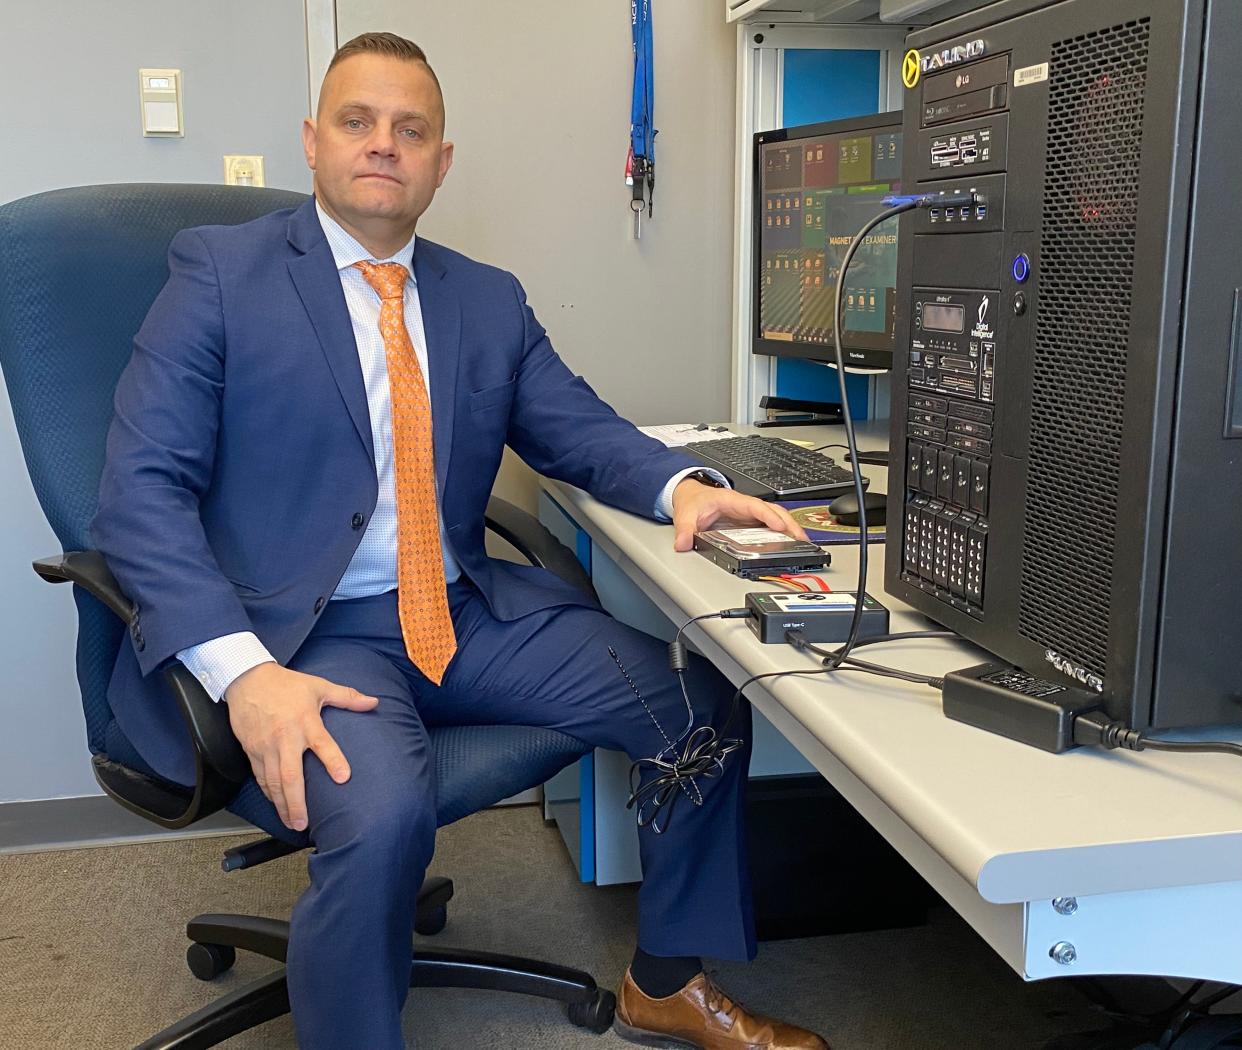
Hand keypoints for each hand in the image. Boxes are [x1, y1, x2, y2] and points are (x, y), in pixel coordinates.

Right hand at [224, 662, 378, 830]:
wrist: (247, 679)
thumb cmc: (285, 684)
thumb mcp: (319, 686)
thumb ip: (347, 696)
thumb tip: (373, 701)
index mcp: (305, 721)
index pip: (322, 743)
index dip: (333, 760)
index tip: (344, 778)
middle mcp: (284, 737)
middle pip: (290, 776)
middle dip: (296, 802)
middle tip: (304, 822)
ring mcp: (266, 747)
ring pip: (272, 782)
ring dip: (282, 804)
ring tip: (291, 822)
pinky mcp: (252, 751)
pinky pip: (260, 777)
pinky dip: (268, 793)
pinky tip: (276, 804)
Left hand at [670, 479, 809, 551]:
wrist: (691, 496)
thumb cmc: (694, 501)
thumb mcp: (686, 514)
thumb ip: (685, 530)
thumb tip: (683, 543)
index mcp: (733, 501)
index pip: (756, 507)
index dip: (770, 517)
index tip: (780, 527)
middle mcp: (745, 506)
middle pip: (774, 511)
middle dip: (789, 523)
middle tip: (801, 539)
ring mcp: (750, 514)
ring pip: (776, 517)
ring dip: (790, 528)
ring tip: (803, 543)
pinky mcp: (750, 522)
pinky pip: (771, 525)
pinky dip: (783, 533)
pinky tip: (791, 543)